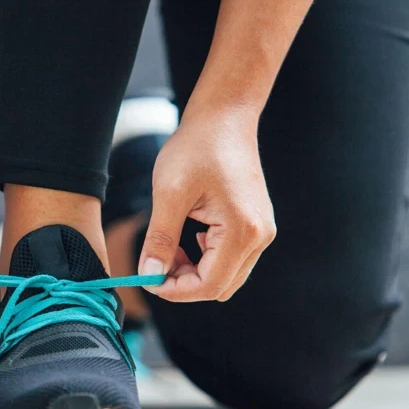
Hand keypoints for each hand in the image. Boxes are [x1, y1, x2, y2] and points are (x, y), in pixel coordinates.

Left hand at [138, 108, 275, 301]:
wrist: (224, 118)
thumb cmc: (197, 148)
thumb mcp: (169, 193)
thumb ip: (160, 239)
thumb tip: (149, 274)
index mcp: (243, 230)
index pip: (209, 284)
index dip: (175, 290)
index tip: (147, 279)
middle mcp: (260, 237)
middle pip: (220, 286)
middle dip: (184, 283)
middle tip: (155, 263)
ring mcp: (261, 232)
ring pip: (225, 276)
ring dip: (194, 271)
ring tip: (169, 246)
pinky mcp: (256, 227)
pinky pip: (231, 260)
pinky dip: (205, 259)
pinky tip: (187, 238)